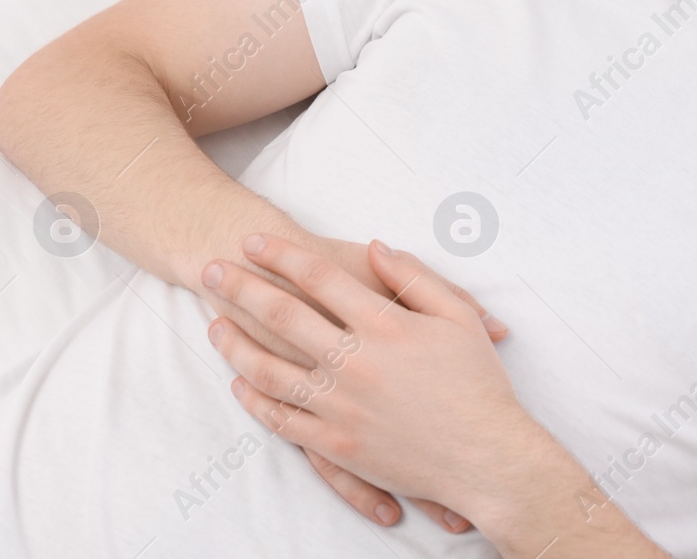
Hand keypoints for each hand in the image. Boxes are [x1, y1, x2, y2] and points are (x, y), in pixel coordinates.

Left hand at [202, 234, 544, 523]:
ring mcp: (339, 407)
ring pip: (268, 370)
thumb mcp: (457, 318)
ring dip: (234, 343)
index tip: (253, 239)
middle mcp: (354, 362)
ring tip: (213, 323)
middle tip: (211, 267)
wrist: (485, 457)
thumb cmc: (478, 385)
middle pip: (281, 315)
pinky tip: (240, 383)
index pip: (318, 278)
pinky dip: (254, 399)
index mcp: (384, 326)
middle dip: (241, 287)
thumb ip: (415, 278)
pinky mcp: (335, 445)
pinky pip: (280, 418)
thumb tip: (378, 247)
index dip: (282, 254)